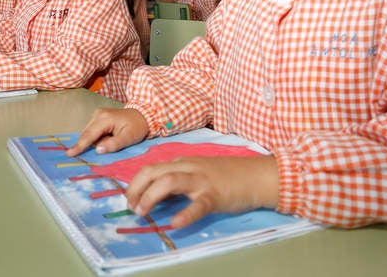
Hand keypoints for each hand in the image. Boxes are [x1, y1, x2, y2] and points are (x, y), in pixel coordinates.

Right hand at [66, 108, 148, 156]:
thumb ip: (113, 144)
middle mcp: (98, 114)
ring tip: (112, 139)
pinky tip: (108, 138)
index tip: (69, 154)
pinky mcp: (98, 118)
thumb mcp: (128, 138)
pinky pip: (92, 131)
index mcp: (105, 119)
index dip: (80, 146)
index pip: (89, 135)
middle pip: (87, 134)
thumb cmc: (137, 126)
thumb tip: (98, 150)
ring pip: (89, 133)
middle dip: (90, 144)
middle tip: (103, 146)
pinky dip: (97, 138)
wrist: (143, 114)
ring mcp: (97, 115)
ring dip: (96, 141)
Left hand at [125, 155, 278, 228]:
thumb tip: (155, 197)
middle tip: (132, 207)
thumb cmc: (227, 176)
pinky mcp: (215, 194)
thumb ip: (178, 181)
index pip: (150, 168)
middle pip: (153, 171)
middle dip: (136, 188)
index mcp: (182, 163)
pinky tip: (175, 224)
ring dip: (151, 196)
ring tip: (143, 212)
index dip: (135, 184)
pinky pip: (198, 204)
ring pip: (169, 181)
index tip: (130, 200)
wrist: (256, 175)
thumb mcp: (197, 173)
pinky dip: (185, 214)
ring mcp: (201, 180)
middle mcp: (188, 167)